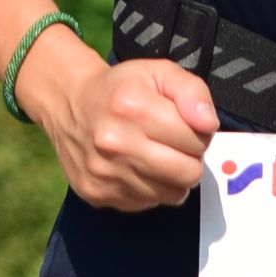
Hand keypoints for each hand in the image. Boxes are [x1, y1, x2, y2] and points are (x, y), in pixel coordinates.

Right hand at [32, 44, 215, 211]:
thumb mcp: (159, 73)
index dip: (196, 133)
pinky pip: (147, 203)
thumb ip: (191, 91)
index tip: (180, 125)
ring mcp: (103, 172)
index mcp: (132, 107)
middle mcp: (113, 142)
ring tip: (153, 154)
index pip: (197, 141)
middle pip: (188, 173)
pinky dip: (149, 188)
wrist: (67, 101)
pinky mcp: (97, 193)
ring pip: (171, 194)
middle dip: (188, 158)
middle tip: (171, 143)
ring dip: (170, 176)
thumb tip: (208, 124)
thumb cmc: (121, 88)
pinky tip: (134, 167)